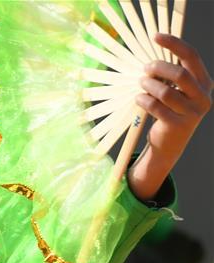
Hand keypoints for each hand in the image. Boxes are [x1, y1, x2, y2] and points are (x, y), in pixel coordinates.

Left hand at [127, 33, 212, 200]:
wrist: (169, 144)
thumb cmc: (169, 111)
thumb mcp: (175, 92)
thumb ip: (171, 75)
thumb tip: (153, 54)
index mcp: (204, 83)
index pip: (192, 57)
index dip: (174, 44)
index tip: (156, 36)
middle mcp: (203, 96)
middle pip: (179, 74)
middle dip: (158, 68)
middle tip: (145, 69)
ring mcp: (192, 112)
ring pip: (165, 92)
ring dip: (148, 85)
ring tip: (141, 85)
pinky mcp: (178, 125)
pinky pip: (156, 107)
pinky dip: (144, 100)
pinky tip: (138, 99)